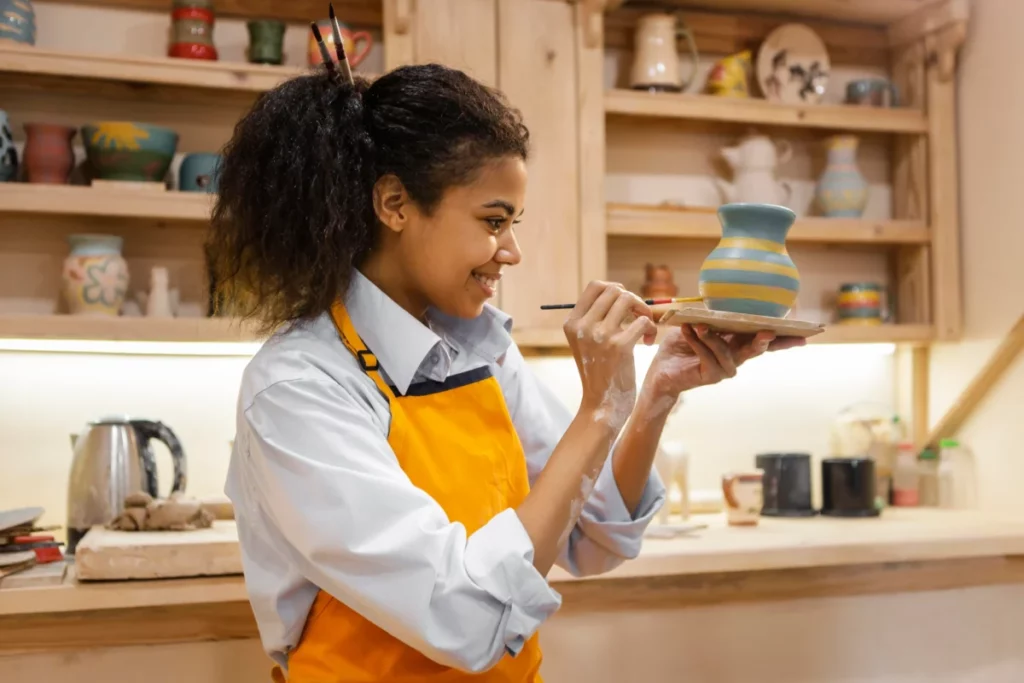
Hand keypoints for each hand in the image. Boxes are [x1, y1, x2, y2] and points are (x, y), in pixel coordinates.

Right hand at [563, 281, 657, 430]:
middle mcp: (583, 326)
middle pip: (614, 290)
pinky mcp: (620, 346)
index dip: (615, 289)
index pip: (594, 286)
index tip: (625, 305)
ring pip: (629, 299)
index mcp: (572, 323)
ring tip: (645, 328)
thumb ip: (594, 318)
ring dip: (644, 310)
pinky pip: (643, 321)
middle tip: (638, 317)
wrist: (601, 405)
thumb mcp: (585, 342)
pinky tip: (649, 342)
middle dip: (633, 299)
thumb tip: (618, 292)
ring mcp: (600, 336)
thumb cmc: (598, 372)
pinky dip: (651, 328)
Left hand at [642, 323, 806, 397]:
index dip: (784, 337)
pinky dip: (697, 342)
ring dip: (713, 338)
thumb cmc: (680, 345)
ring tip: (700, 325)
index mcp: (736, 342)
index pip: (763, 338)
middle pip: (757, 349)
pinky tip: (689, 331)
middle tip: (769, 332)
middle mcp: (735, 357)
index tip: (805, 333)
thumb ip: (713, 316)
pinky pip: (708, 357)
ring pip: (729, 353)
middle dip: (764, 341)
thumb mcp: (698, 324)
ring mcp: (724, 369)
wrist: (662, 370)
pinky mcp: (710, 376)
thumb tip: (726, 297)